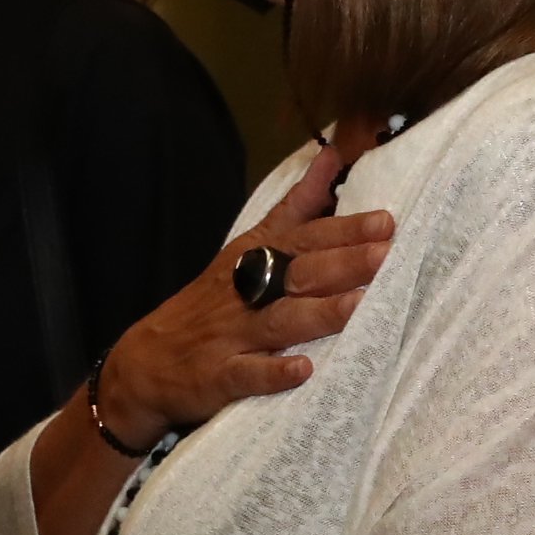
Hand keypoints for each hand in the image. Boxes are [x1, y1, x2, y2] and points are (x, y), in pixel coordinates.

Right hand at [97, 145, 392, 448]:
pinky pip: (245, 375)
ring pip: (280, 322)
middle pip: (298, 274)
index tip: (387, 222)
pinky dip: (273, 372)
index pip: (303, 238)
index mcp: (254, 258)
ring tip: (359, 306)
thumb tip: (331, 158)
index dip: (343, 231)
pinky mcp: (217, 376)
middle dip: (341, 264)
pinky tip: (303, 369)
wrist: (147, 361)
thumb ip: (295, 207)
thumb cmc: (212, 300)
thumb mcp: (248, 246)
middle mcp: (246, 292)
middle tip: (385, 255)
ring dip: (319, 314)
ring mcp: (230, 335)